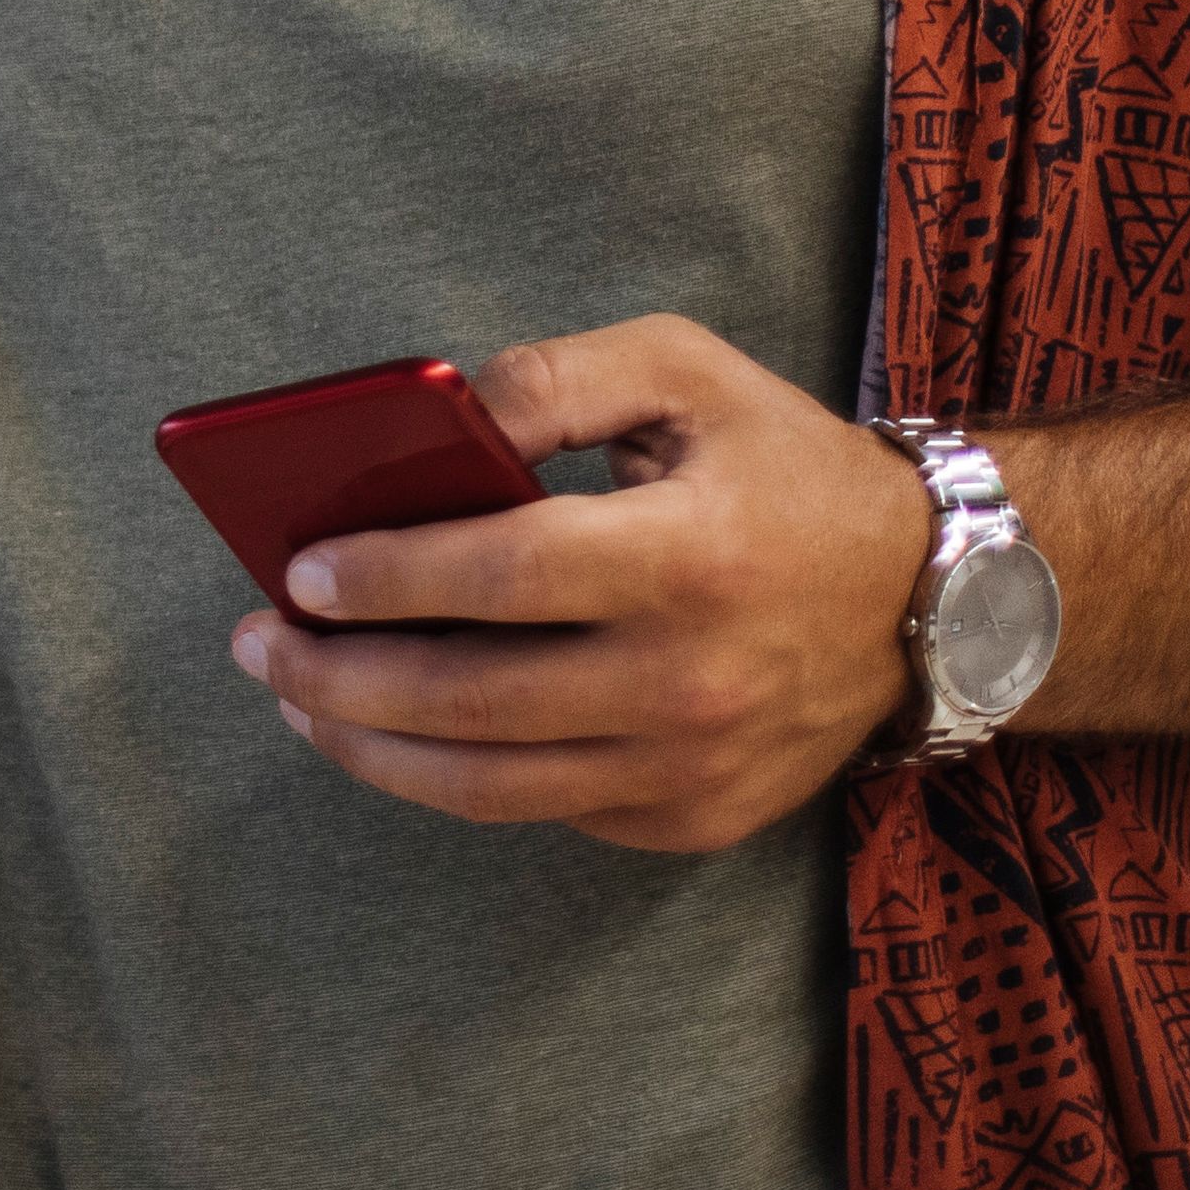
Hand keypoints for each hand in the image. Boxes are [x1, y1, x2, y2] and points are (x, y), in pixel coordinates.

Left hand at [229, 316, 934, 854]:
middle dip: (335, 675)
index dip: (386, 576)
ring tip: (295, 696)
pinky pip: (542, 809)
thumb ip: (552, 380)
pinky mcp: (691, 818)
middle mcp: (691, 679)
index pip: (502, 574)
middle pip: (470, 699)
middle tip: (256, 642)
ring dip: (367, 745)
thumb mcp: (684, 370)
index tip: (296, 570)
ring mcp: (693, 766)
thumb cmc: (785, 467)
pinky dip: (454, 775)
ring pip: (488, 784)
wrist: (933, 598)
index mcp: (690, 555)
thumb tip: (434, 418)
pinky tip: (396, 729)